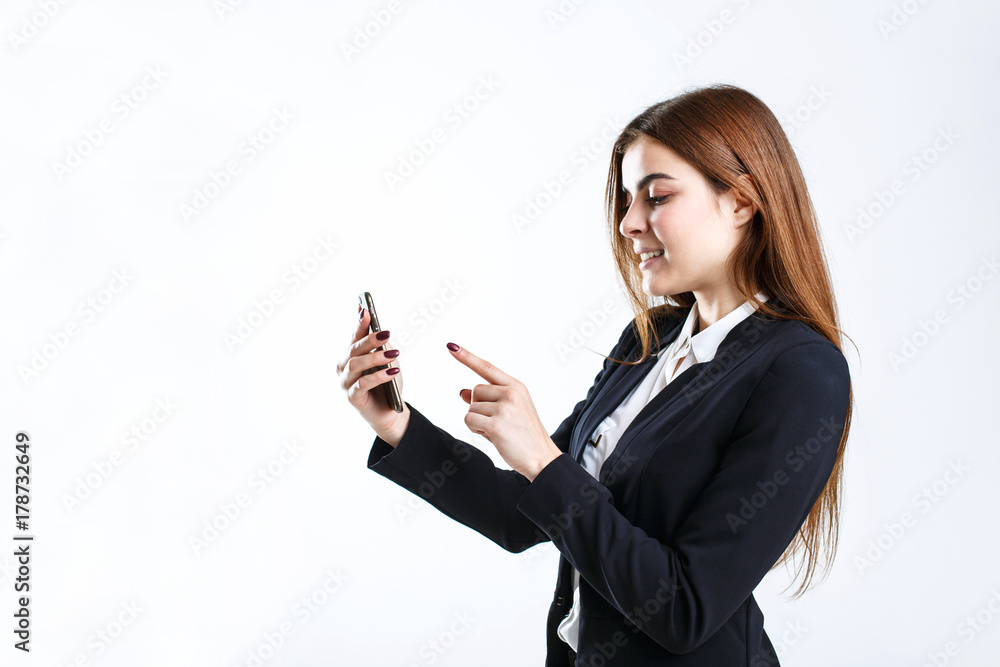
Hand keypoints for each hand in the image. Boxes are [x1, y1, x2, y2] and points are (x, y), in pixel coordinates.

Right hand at [338, 304, 409, 445]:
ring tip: (394, 355)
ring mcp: (345, 382)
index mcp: (350, 355)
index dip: (360, 323)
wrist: (390, 411)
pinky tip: (392, 372)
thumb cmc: (387, 383)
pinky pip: (363, 384)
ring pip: (356, 364)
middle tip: (386, 333)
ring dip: (376, 358)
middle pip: (354, 349)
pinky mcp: (352, 397)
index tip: (366, 309)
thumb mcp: (388, 361)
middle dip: (370, 339)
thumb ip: (383, 347)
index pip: (354, 336)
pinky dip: (379, 376)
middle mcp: (343, 367)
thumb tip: (381, 333)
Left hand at [447, 342, 561, 480]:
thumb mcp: (510, 411)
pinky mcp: (495, 424)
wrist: (541, 457)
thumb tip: (463, 392)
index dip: (467, 357)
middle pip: (475, 391)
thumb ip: (488, 399)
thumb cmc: (525, 435)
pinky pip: (469, 420)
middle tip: (497, 422)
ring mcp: (504, 408)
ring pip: (470, 407)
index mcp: (516, 386)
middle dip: (479, 407)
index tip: (451, 347)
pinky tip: (492, 436)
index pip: (487, 368)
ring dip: (478, 421)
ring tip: (498, 431)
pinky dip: (475, 430)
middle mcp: (511, 393)